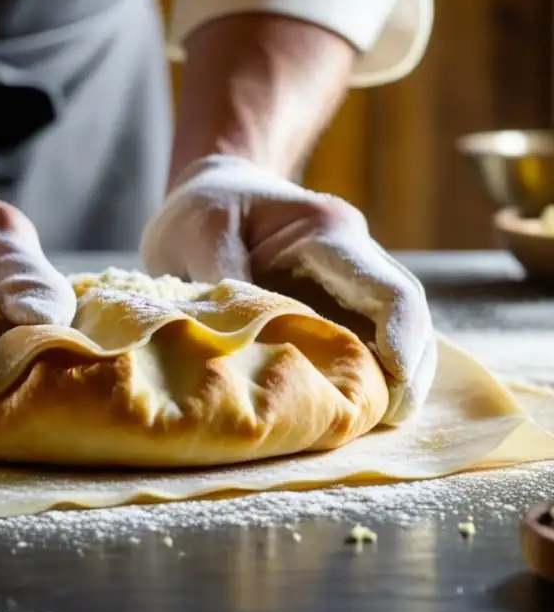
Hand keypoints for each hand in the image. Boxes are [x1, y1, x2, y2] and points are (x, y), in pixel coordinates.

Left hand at [141, 155, 436, 424]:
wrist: (212, 189)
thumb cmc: (205, 207)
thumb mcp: (200, 232)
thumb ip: (222, 280)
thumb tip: (235, 341)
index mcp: (327, 231)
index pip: (387, 288)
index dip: (402, 338)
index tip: (398, 385)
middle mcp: (353, 254)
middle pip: (406, 313)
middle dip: (410, 369)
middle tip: (392, 419)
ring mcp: (349, 280)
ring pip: (394, 329)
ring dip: (394, 375)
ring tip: (378, 422)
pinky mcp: (335, 302)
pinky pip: (364, 337)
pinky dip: (366, 370)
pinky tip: (353, 406)